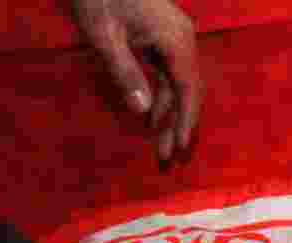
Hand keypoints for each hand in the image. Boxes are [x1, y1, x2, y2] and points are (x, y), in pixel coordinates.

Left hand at [71, 0, 202, 161]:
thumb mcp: (103, 36)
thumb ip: (124, 72)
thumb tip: (142, 111)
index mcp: (175, 38)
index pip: (187, 88)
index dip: (186, 120)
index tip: (181, 147)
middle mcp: (182, 38)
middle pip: (186, 90)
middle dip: (179, 125)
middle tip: (169, 158)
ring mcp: (174, 36)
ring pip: (178, 85)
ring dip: (170, 115)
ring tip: (161, 146)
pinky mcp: (163, 36)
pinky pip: (168, 74)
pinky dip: (162, 97)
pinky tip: (151, 118)